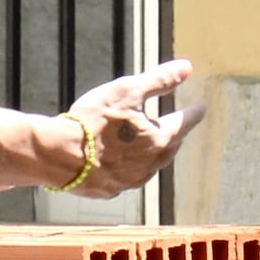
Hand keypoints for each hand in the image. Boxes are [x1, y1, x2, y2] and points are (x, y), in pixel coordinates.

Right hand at [60, 57, 201, 195]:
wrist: (58, 154)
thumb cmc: (93, 120)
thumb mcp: (127, 91)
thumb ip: (159, 80)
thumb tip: (186, 68)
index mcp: (158, 140)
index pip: (184, 124)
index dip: (192, 113)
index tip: (201, 108)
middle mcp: (149, 165)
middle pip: (170, 147)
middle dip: (175, 135)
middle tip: (178, 126)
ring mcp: (130, 181)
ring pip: (151, 165)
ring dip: (155, 153)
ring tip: (154, 144)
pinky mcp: (111, 190)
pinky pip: (129, 177)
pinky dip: (132, 167)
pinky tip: (125, 163)